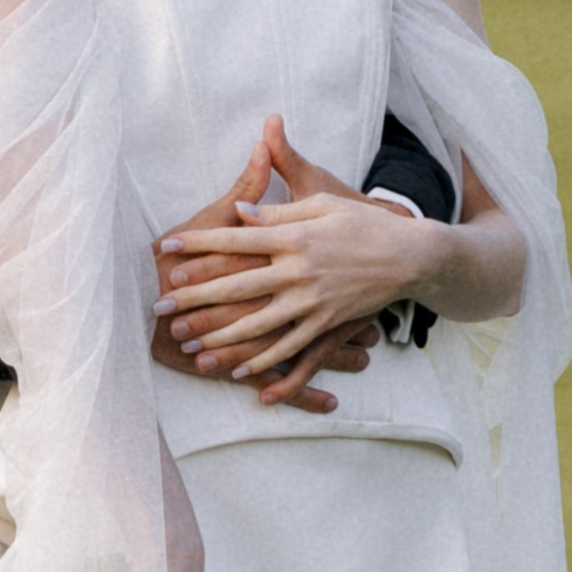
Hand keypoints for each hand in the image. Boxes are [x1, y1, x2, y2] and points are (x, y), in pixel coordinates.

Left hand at [151, 135, 373, 413]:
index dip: (198, 243)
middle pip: (236, 285)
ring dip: (221, 337)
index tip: (166, 247)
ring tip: (189, 345)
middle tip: (160, 305)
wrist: (411, 254)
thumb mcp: (322, 200)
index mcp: (294, 235)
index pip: (234, 238)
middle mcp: (299, 270)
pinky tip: (240, 371)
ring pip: (258, 324)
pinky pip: (292, 348)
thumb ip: (277, 209)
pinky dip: (266, 362)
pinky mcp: (328, 324)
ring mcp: (314, 302)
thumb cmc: (363, 220)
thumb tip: (240, 214)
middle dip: (195, 296)